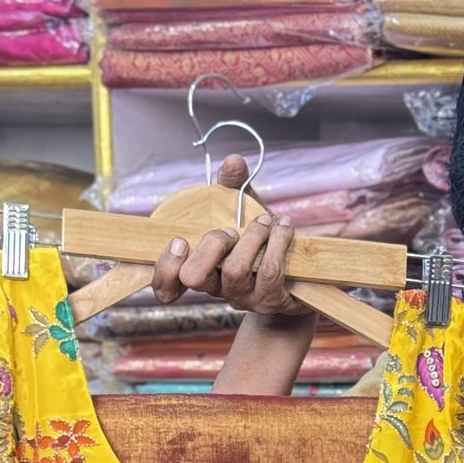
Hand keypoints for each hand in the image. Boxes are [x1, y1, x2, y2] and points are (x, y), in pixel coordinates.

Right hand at [149, 154, 300, 314]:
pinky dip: (278, 241)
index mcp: (200, 268)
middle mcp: (217, 288)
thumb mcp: (241, 210)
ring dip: (250, 238)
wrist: (298, 273)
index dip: (165, 269)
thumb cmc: (259, 240)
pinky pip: (269, 271)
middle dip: (209, 245)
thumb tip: (234, 162)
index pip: (165, 287)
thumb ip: (231, 185)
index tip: (180, 241)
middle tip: (228, 231)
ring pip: (234, 270)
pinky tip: (284, 226)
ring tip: (265, 222)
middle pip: (194, 277)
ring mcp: (243, 297)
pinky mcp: (269, 300)